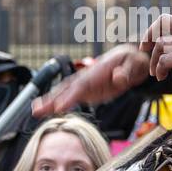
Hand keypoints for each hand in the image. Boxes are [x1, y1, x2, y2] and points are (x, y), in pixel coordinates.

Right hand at [32, 44, 150, 117]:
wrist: (131, 59)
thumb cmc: (134, 61)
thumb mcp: (136, 64)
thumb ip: (127, 72)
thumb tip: (117, 78)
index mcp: (98, 71)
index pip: (82, 85)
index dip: (70, 96)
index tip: (59, 107)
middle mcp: (87, 77)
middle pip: (67, 88)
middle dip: (51, 99)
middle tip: (36, 110)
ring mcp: (86, 84)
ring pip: (64, 92)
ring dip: (50, 101)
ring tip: (35, 111)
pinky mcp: (87, 90)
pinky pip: (70, 97)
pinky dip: (58, 104)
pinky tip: (47, 111)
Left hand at [139, 11, 171, 96]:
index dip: (167, 27)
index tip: (162, 38)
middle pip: (162, 21)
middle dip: (150, 33)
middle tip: (145, 46)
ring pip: (159, 44)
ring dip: (153, 58)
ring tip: (154, 71)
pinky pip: (162, 60)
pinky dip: (158, 69)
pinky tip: (161, 76)